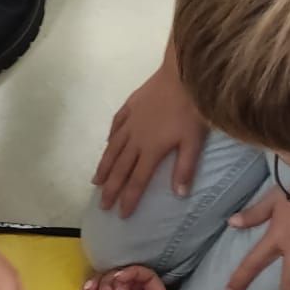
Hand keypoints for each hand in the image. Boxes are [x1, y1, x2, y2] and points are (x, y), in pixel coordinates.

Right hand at [94, 60, 207, 216]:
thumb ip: (185, 168)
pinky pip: (115, 126)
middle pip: (120, 168)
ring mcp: (130, 122)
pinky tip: (107, 144)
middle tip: (102, 205)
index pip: (137, 180)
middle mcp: (135, 139)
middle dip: (110, 188)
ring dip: (104, 167)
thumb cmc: (192, 109)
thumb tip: (178, 195)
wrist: (182, 75)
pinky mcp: (130, 106)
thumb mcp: (194, 141)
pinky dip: (110, 139)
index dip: (129, 198)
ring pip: (112, 149)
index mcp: (151, 149)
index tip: (121, 214)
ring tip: (95, 181)